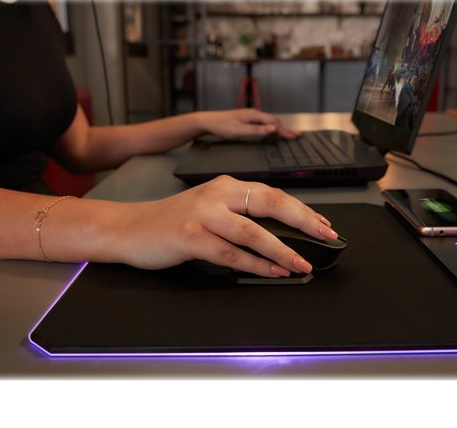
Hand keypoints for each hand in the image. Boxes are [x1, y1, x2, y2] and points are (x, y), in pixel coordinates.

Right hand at [111, 175, 337, 277]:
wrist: (130, 228)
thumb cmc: (173, 221)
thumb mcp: (210, 209)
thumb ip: (240, 215)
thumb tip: (282, 233)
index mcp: (225, 186)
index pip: (273, 193)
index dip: (302, 209)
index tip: (324, 224)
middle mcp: (217, 194)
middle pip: (270, 203)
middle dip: (304, 221)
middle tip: (326, 236)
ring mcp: (203, 214)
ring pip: (253, 231)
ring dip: (283, 250)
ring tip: (302, 263)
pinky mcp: (190, 236)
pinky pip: (230, 253)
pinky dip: (256, 264)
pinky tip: (273, 270)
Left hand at [195, 108, 301, 139]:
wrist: (208, 121)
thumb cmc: (222, 127)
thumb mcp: (240, 131)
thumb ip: (258, 130)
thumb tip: (274, 129)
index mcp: (255, 115)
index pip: (274, 123)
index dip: (285, 131)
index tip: (295, 137)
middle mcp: (254, 113)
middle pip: (275, 121)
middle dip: (287, 128)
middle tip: (298, 135)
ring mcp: (250, 116)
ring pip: (270, 121)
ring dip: (280, 127)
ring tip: (289, 133)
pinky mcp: (247, 119)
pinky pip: (264, 122)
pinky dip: (272, 127)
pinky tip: (273, 131)